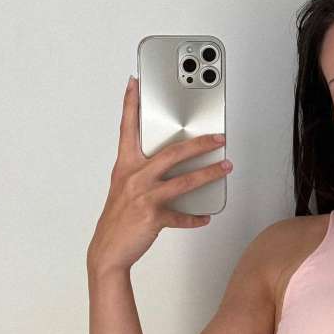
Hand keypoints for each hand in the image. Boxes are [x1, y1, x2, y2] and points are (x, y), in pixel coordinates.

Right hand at [87, 76, 230, 274]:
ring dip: (209, 174)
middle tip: (218, 137)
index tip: (135, 83)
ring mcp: (144, 197)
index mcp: (125, 166)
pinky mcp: (153, 218)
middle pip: (171, 153)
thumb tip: (168, 163)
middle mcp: (134, 178)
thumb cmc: (119, 218)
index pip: (127, 129)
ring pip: (183, 181)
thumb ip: (142, 171)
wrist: (108, 250)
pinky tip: (205, 216)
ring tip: (226, 167)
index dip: (130, 104)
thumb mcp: (124, 188)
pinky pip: (181, 216)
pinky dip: (196, 217)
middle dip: (199, 143)